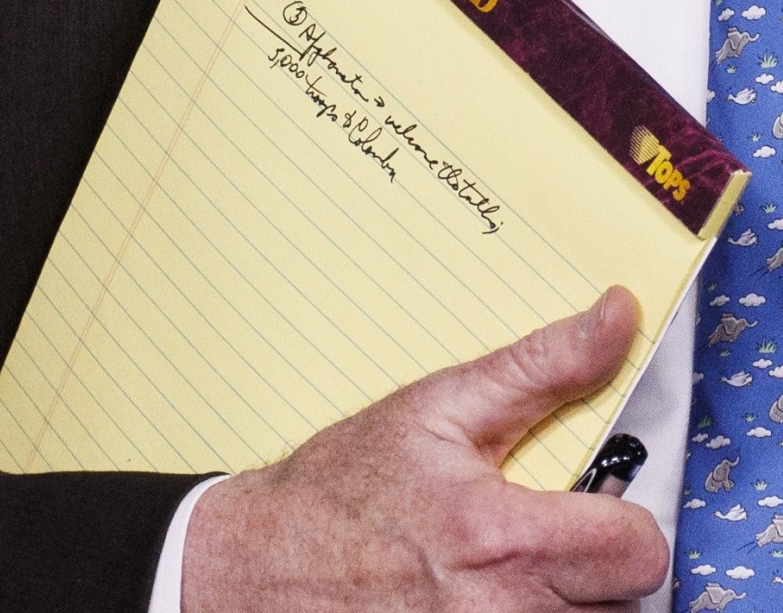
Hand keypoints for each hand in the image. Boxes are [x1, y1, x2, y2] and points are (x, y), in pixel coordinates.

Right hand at [182, 286, 667, 611]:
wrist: (263, 563)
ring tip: (505, 567)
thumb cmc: (341, 490)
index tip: (587, 506)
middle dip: (594, 562)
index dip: (622, 519)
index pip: (639, 550)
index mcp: (501, 540)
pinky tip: (483, 594)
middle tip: (537, 534)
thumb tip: (614, 318)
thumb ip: (540, 367)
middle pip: (625, 601)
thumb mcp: (436, 409)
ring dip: (563, 598)